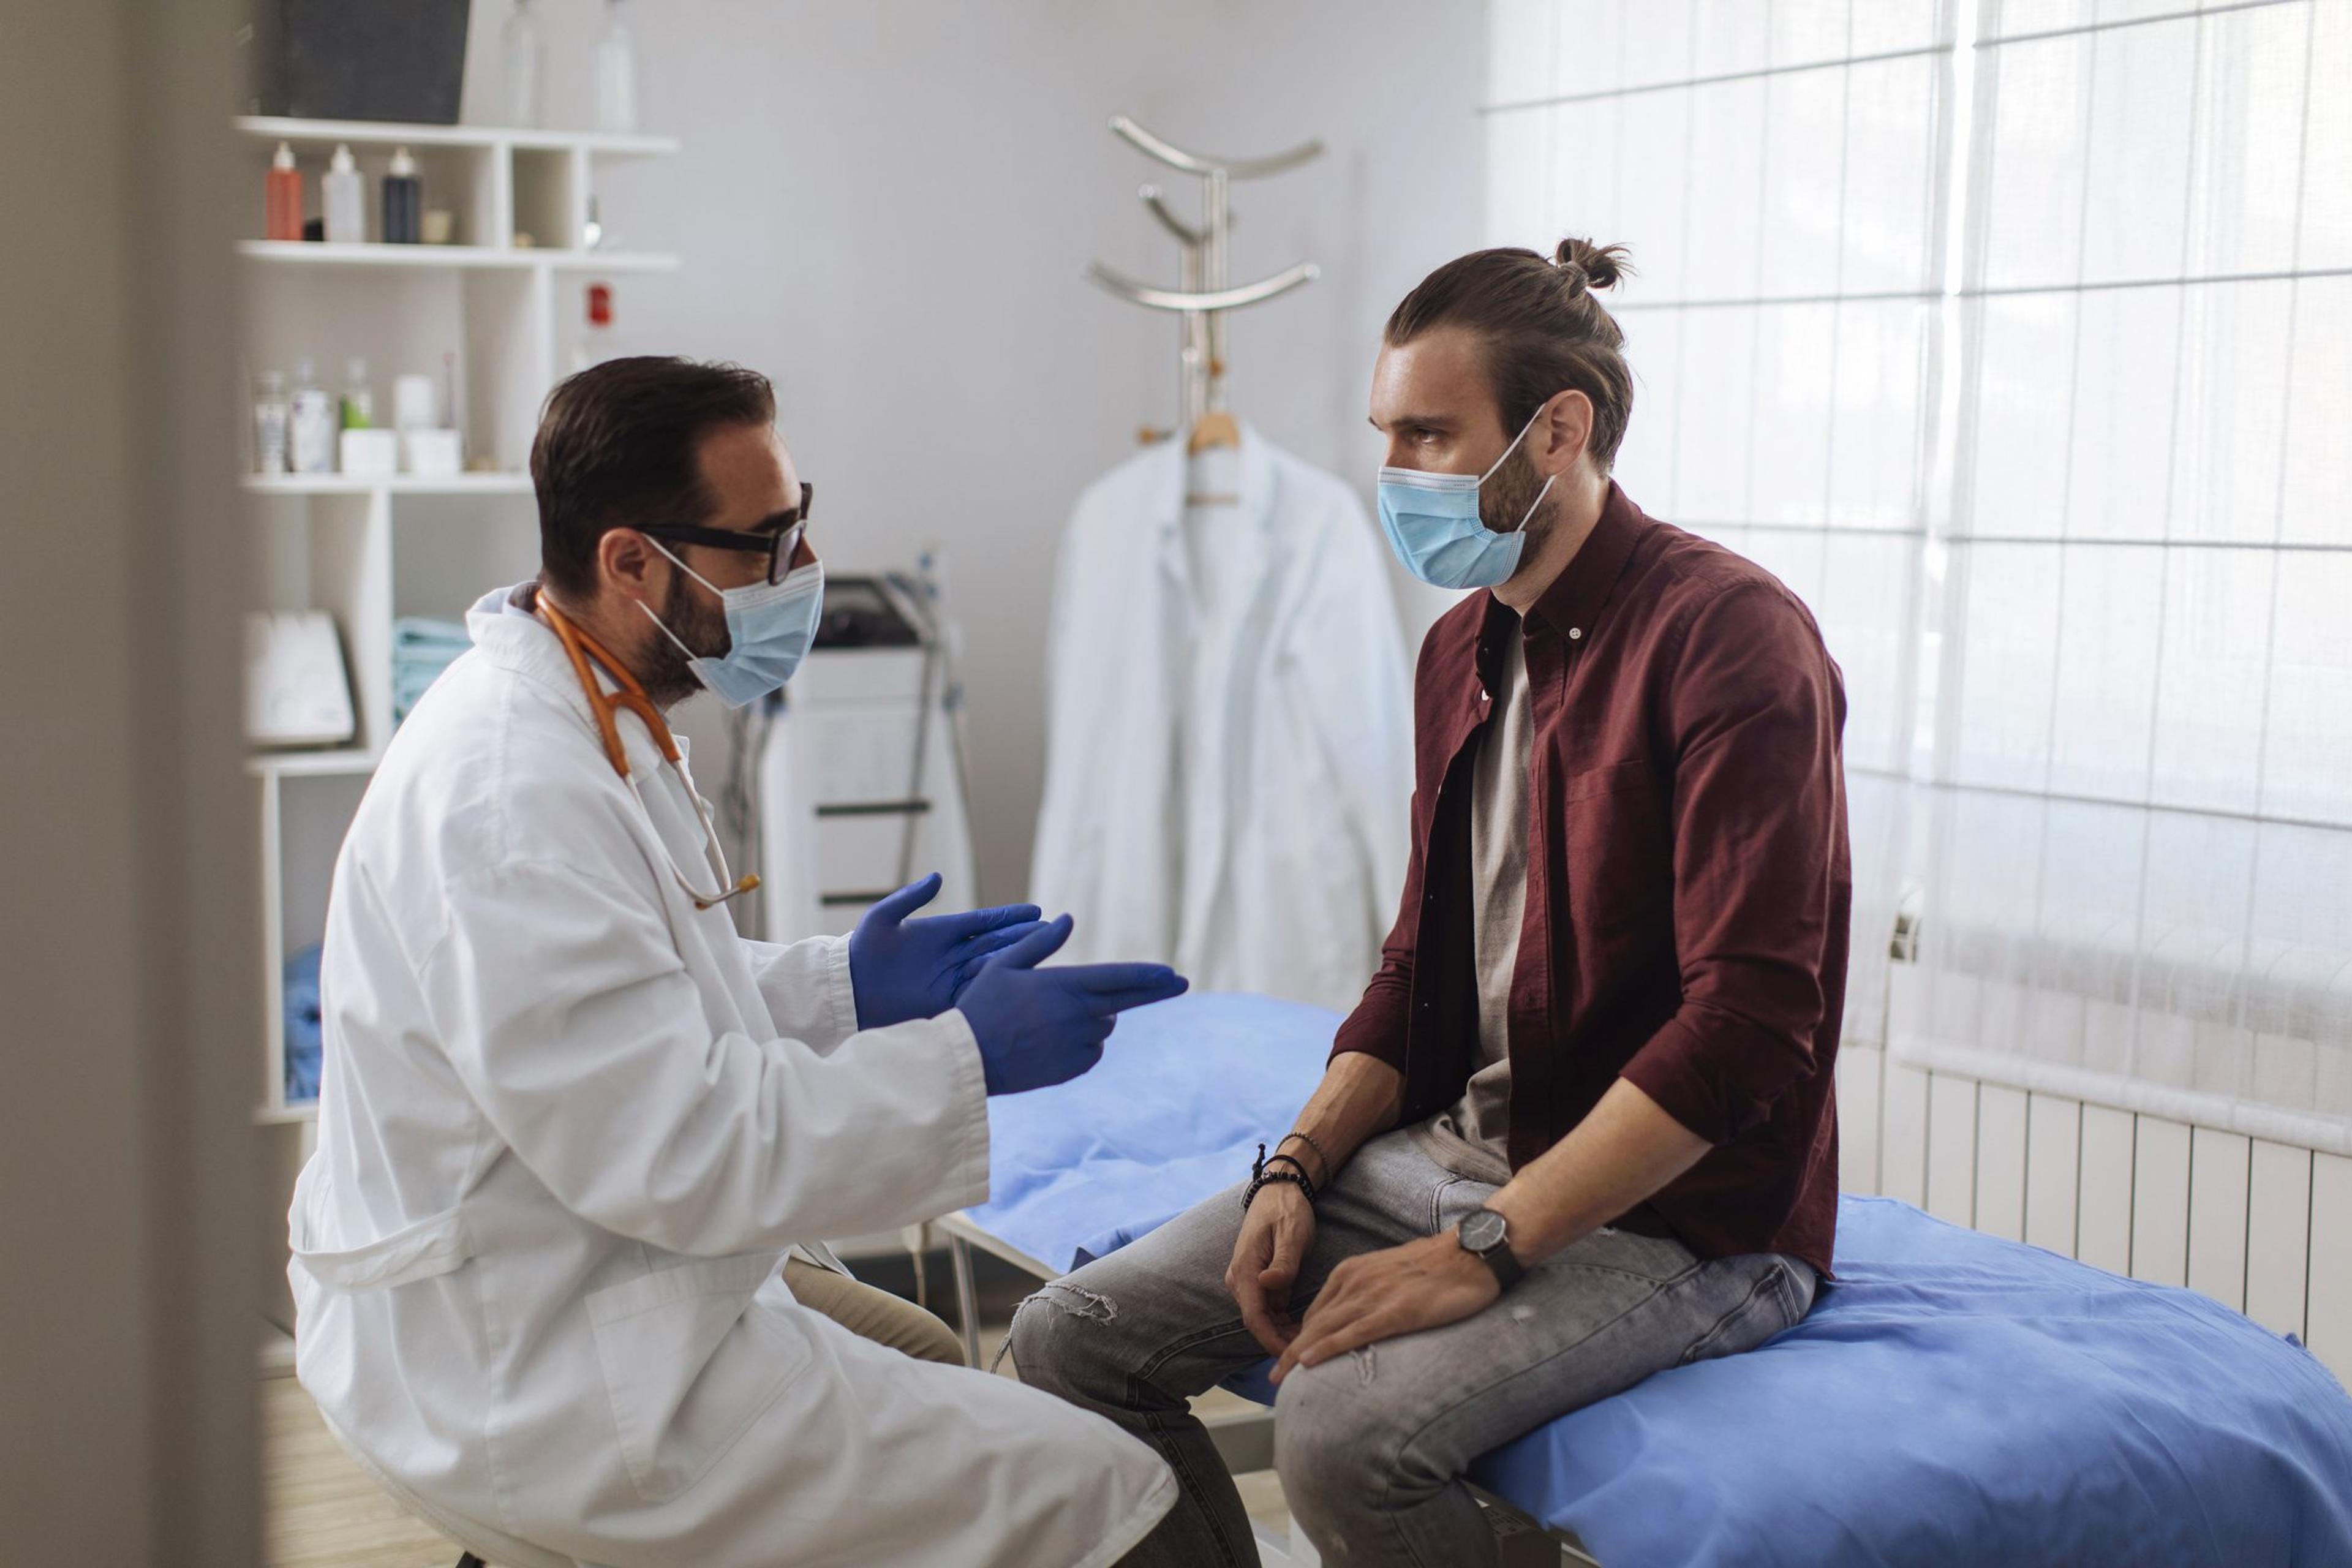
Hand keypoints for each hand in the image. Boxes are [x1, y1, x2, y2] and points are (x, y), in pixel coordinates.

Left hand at [848, 873, 1045, 1028]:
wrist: (847, 990)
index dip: (1009, 916)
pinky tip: (1021, 981)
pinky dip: (999, 986)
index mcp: (941, 932)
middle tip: (1052, 929)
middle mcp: (952, 955)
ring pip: (993, 966)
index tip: (1035, 910)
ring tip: (1046, 951)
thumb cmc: (862, 951)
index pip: (983, 922)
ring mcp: (951, 979)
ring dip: (1018, 959)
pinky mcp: (946, 1001)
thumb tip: (938, 877)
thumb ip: (910, 898)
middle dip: (1023, 936)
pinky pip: (978, 992)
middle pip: (995, 943)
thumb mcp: (883, 918)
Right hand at [954, 915, 1188, 1095]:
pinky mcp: (1073, 1067)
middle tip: (1181, 983)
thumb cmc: (981, 1007)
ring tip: (1052, 1018)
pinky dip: (1084, 1042)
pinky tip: (1052, 1040)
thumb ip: (1039, 944)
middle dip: (1155, 991)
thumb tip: (1067, 919)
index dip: (1149, 975)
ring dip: (1095, 1018)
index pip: (1119, 978)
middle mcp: (1078, 1016)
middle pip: (1126, 1003)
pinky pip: (1092, 1050)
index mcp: (1064, 986)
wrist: (969, 1060)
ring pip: (1104, 1026)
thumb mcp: (1003, 966)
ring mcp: (1077, 1044)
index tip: (1174, 974)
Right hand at [1226, 1181, 1316, 1356]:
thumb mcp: (1291, 1234)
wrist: (1279, 1191)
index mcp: (1245, 1269)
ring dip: (1284, 1332)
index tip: (1292, 1357)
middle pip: (1258, 1322)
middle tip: (1311, 1352)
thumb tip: (1269, 1283)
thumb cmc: (1287, 1210)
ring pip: (1264, 1317)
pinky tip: (1304, 1326)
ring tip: (1312, 1341)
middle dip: (1281, 1341)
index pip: (1254, 1317)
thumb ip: (1283, 1262)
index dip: (1272, 1341)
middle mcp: (1240, 1278)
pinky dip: (1284, 1320)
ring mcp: (1247, 1280)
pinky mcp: (1256, 1280)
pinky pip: (1268, 1307)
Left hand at [1270, 1230, 1498, 1384]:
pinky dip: (1326, 1348)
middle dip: (1290, 1351)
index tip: (1289, 1360)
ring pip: (1324, 1330)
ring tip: (1281, 1379)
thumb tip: (1359, 1317)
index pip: (1317, 1311)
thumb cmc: (1437, 1266)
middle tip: (1273, 1377)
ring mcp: (1373, 1296)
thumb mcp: (1390, 1273)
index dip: (1300, 1338)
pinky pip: (1352, 1334)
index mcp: (1352, 1271)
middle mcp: (1355, 1281)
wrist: (1470, 1253)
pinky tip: (1308, 1363)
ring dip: (1298, 1356)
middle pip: (1313, 1323)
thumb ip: (1369, 1292)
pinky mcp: (1394, 1312)